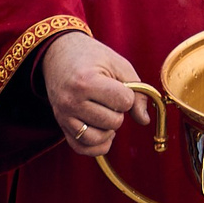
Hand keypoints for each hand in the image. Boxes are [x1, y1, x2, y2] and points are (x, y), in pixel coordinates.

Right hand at [42, 32, 143, 157]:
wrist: (58, 54)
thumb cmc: (92, 58)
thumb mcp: (119, 65)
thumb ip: (138, 92)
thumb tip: (145, 120)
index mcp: (86, 82)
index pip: (124, 101)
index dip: (128, 94)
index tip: (118, 85)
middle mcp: (71, 102)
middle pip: (113, 122)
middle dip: (119, 110)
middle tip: (109, 96)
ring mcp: (63, 116)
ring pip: (98, 139)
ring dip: (109, 128)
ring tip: (106, 111)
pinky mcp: (61, 125)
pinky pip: (81, 148)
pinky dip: (98, 146)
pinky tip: (104, 132)